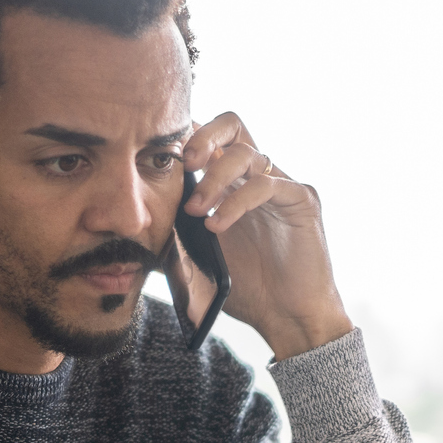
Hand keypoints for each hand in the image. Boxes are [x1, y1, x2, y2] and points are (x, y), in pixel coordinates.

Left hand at [173, 113, 353, 360]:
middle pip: (231, 124)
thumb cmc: (247, 290)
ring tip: (196, 211)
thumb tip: (140, 225)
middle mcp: (256, 176)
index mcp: (231, 183)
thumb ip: (175, 239)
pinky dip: (236, 202)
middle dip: (203, 137)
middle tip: (185, 164)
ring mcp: (281, 184)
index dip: (185, 138)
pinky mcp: (301, 199)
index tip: (162, 161)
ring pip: (245, 153)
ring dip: (213, 180)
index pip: (208, 140)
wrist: (287, 317)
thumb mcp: (197, 262)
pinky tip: (217, 225)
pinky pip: (266, 184)